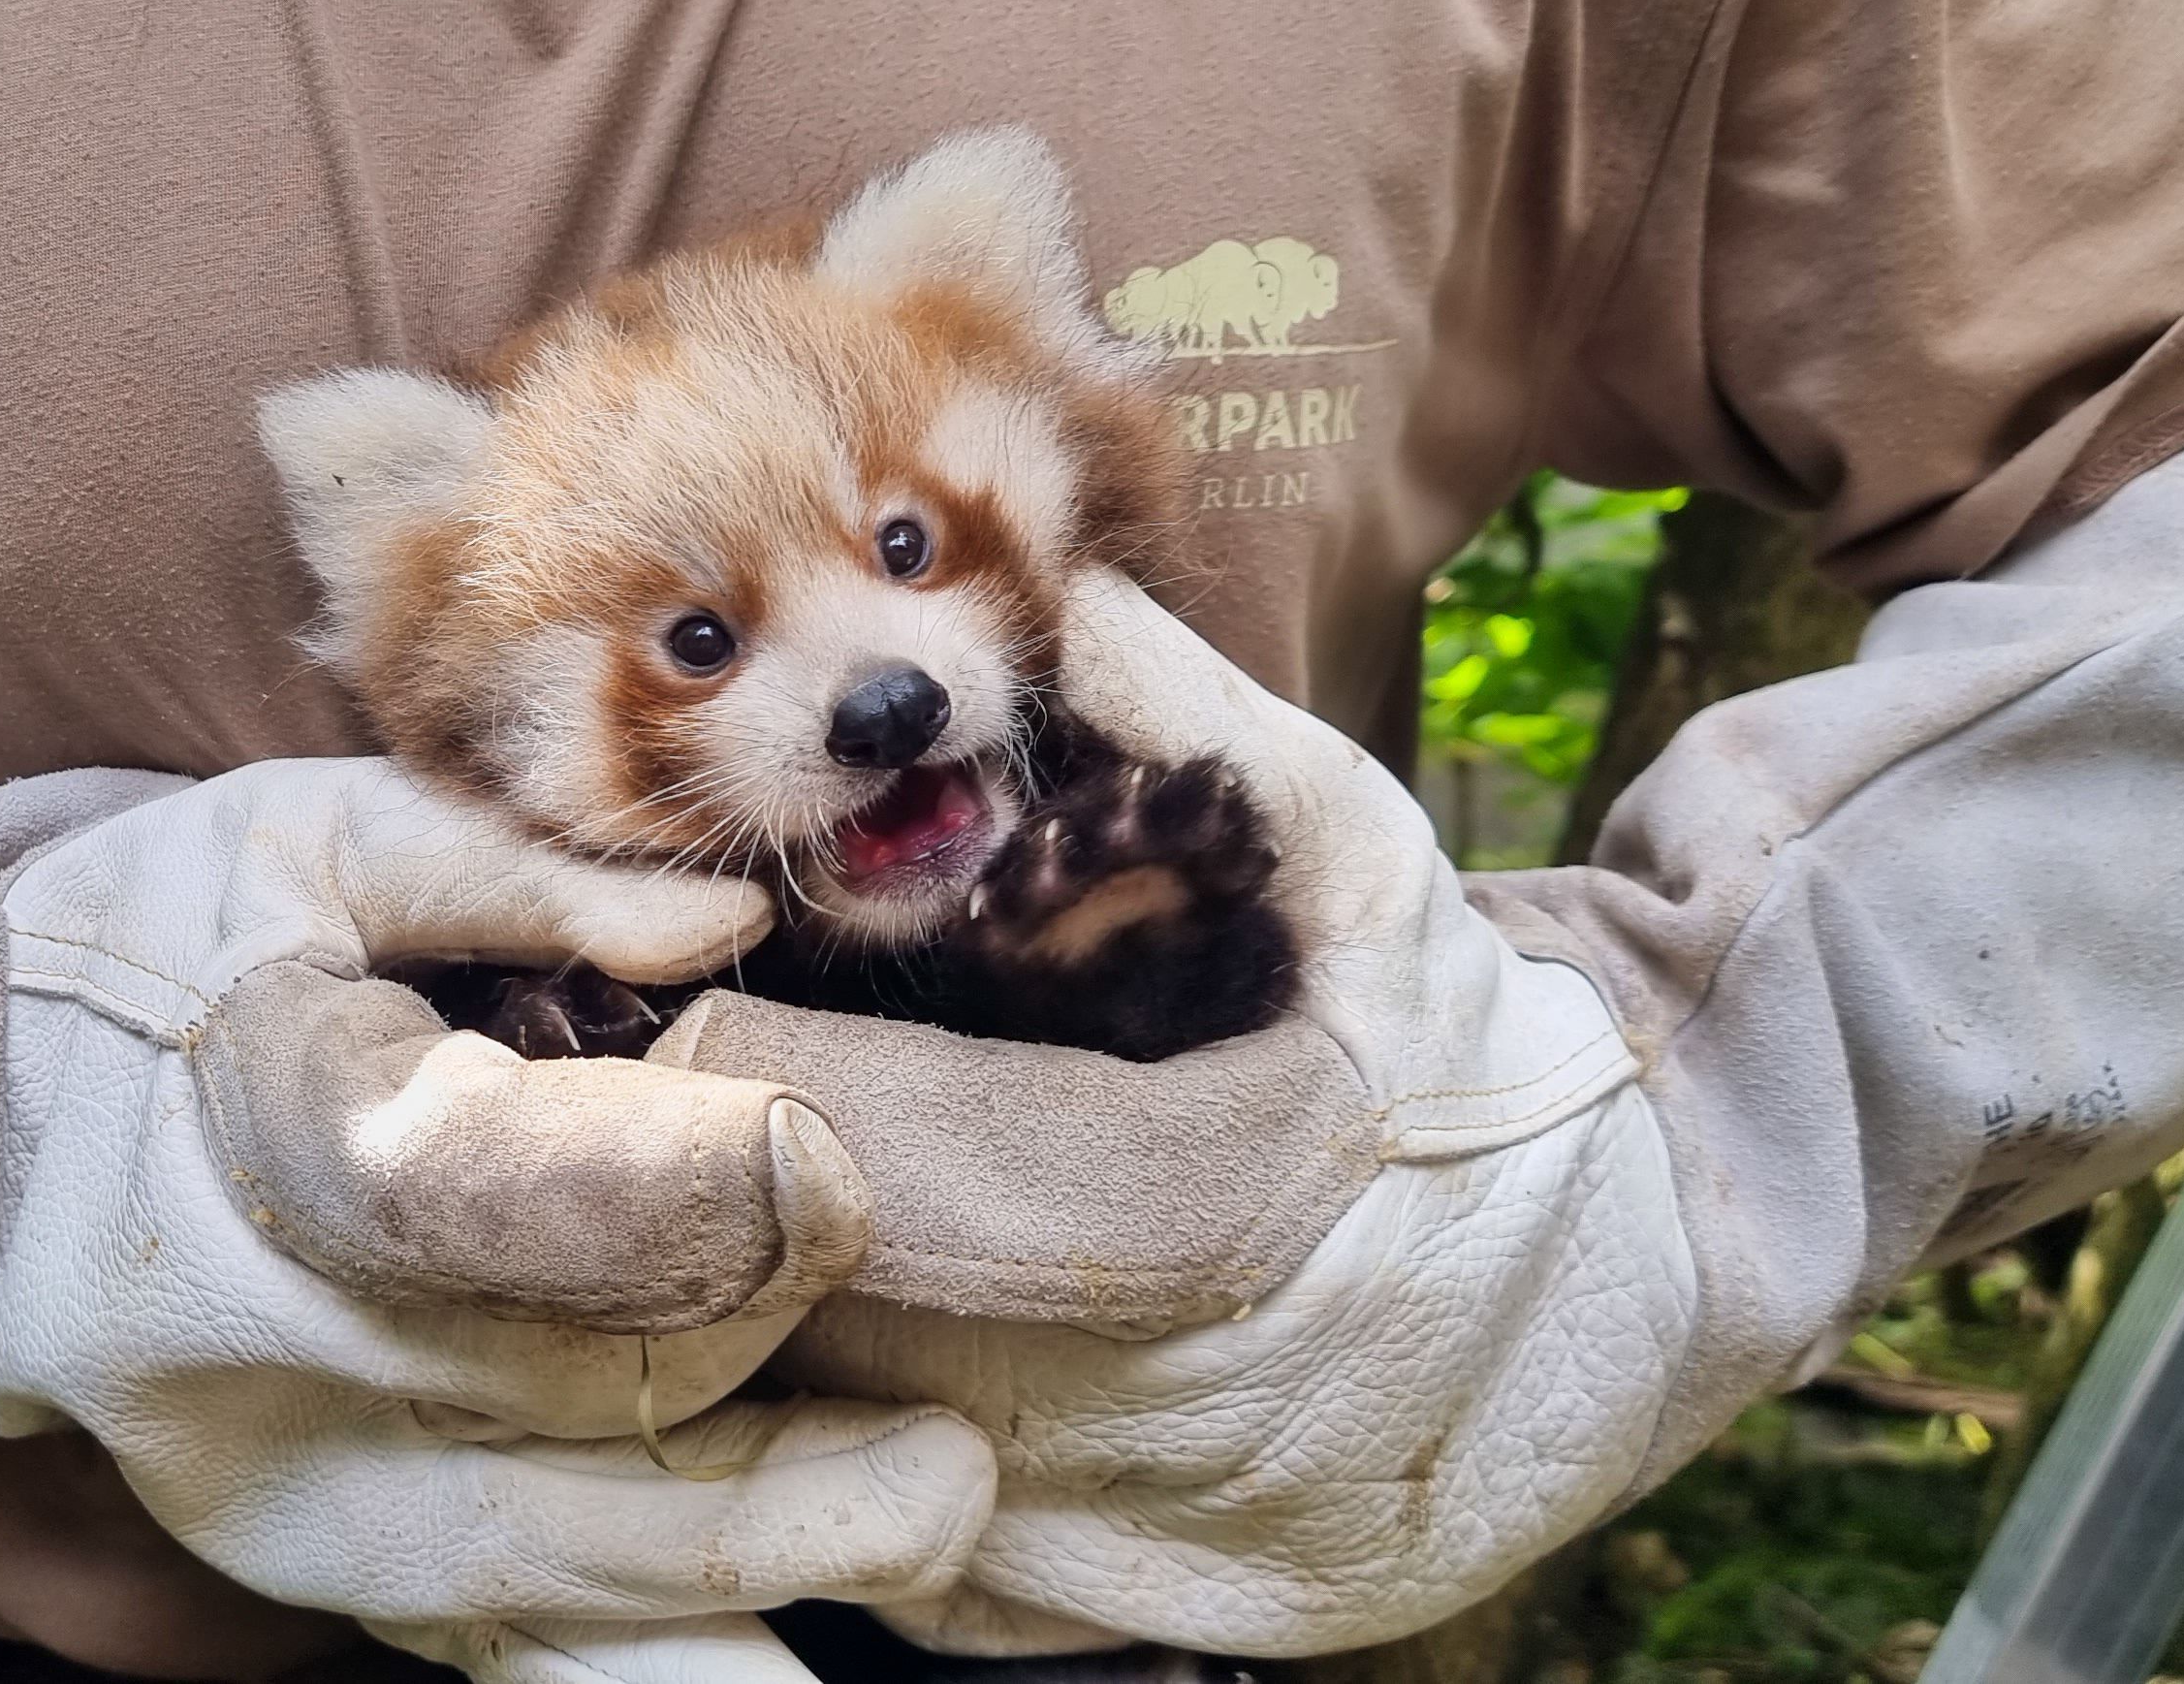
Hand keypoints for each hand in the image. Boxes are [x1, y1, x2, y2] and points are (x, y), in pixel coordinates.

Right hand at [0, 757, 998, 1682]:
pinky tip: (787, 1648)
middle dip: (759, 1380)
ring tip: (929, 1516)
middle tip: (935, 1394)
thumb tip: (732, 921)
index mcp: (246, 1122)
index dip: (663, 1190)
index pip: (466, 1191)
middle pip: (546, 1395)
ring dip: (753, 1559)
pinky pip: (503, 1646)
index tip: (826, 1160)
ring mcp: (276, 1482)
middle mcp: (253, 1344)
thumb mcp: (300, 838)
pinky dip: (645, 1659)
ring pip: (543, 1562)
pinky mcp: (312, 1560)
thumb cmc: (158, 946)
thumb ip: (515, 875)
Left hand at [650, 571, 1688, 1656]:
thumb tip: (1064, 602)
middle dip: (697, 1216)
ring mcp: (1138, 1549)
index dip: (746, 1088)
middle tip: (577, 1106)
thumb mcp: (1359, 865)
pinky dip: (820, 1455)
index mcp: (1230, 1213)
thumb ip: (1196, 732)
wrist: (1606, 1290)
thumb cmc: (1448, 1052)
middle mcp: (1176, 1415)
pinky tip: (777, 1349)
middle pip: (832, 1331)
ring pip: (834, 1467)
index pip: (904, 1169)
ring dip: (728, 1348)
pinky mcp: (1106, 1620)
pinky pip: (883, 1555)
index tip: (629, 1014)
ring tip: (645, 1219)